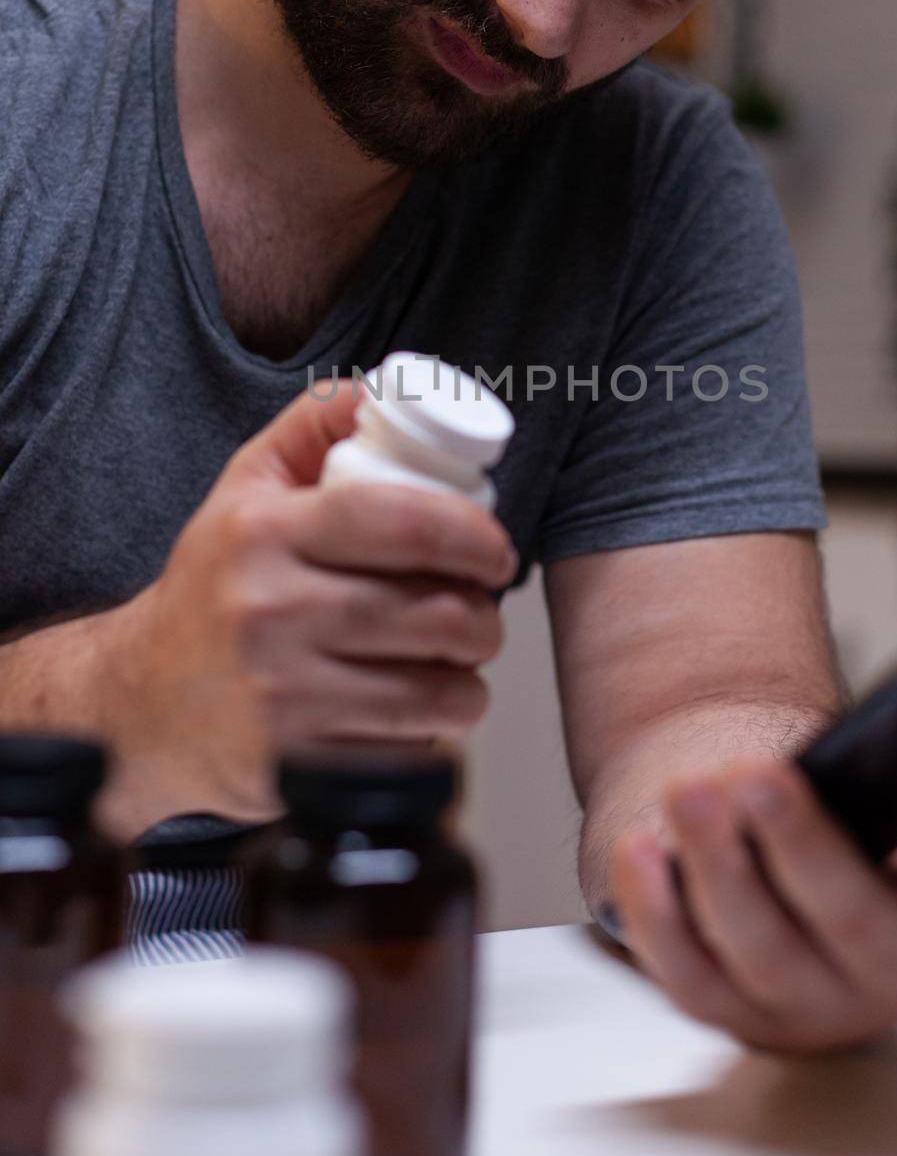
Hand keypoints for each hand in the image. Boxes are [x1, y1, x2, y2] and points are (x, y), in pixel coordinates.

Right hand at [105, 378, 516, 832]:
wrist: (140, 703)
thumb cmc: (212, 587)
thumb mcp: (244, 490)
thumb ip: (310, 428)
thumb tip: (380, 390)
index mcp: (264, 533)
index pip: (401, 521)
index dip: (472, 534)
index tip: (495, 548)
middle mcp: (270, 612)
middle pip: (434, 613)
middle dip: (484, 616)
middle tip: (482, 611)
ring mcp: (282, 696)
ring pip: (435, 691)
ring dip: (470, 679)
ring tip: (458, 662)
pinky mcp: (295, 765)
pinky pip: (408, 751)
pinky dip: (431, 734)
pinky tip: (415, 712)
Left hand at [609, 728, 896, 1051]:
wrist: (825, 920)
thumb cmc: (894, 850)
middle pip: (850, 916)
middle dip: (799, 842)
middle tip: (757, 773)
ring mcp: (815, 1005)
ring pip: (758, 946)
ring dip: (715, 865)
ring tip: (689, 790)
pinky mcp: (737, 1013)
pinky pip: (688, 974)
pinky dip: (655, 914)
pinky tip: (639, 847)